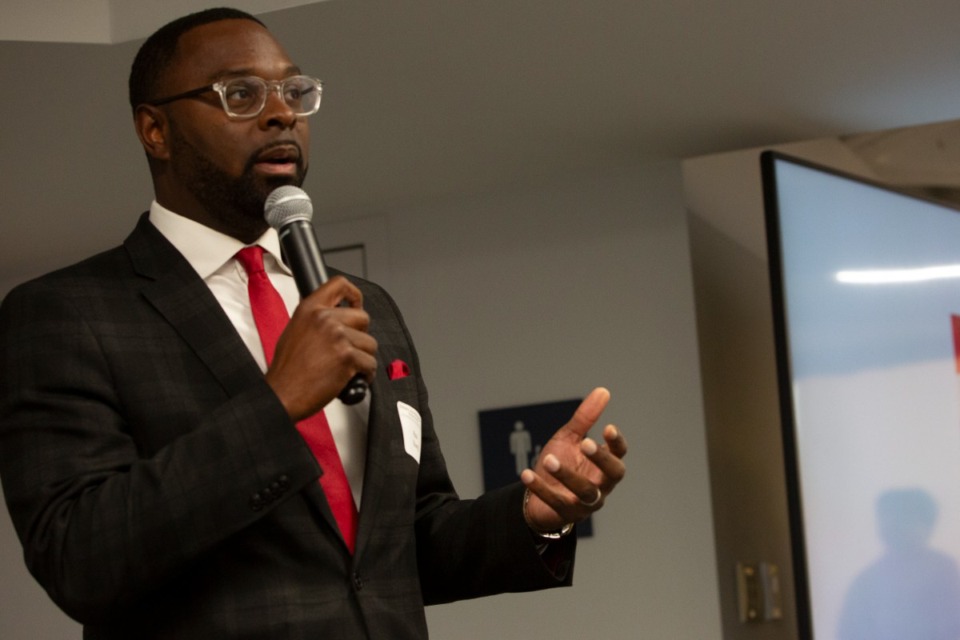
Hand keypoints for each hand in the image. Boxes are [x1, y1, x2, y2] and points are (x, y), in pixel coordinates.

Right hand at [266, 276, 377, 420]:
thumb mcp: (295, 331)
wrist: (282, 394)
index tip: (357, 304)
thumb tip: (337, 319)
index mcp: (310, 309)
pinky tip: (351, 378)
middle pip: (363, 317)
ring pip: (369, 343)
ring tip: (346, 368)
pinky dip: (365, 374)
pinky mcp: (347, 356)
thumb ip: (316, 320)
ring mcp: (338, 336)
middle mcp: (325, 319)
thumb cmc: (287, 370)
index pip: (339, 284)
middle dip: (360, 335)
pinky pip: (370, 363)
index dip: (354, 294)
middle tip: (349, 349)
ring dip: (362, 358)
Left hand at [520, 387, 626, 533]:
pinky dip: (540, 488)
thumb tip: (603, 391)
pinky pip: (555, 502)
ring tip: (549, 459)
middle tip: (586, 443)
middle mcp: (601, 485)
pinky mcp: (566, 513)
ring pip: (585, 491)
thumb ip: (585, 418)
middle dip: (601, 459)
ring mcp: (586, 502)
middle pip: (612, 474)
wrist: (539, 497)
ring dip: (567, 475)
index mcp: (604, 465)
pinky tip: (526, 474)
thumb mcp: (570, 438)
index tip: (608, 428)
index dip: (616, 443)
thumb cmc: (562, 462)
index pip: (619, 454)